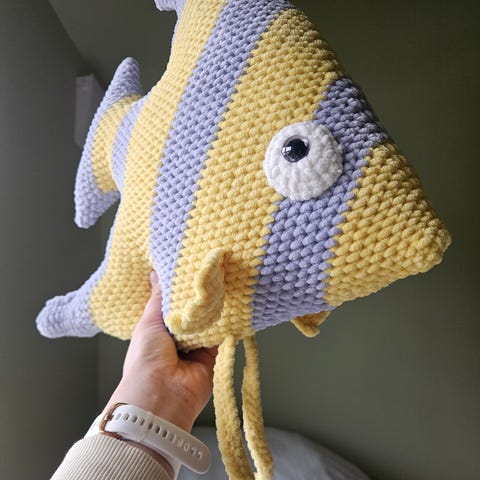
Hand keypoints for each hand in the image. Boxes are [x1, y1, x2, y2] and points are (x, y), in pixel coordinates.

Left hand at [106, 271, 216, 432]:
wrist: (162, 395)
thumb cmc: (146, 358)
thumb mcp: (149, 320)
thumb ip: (158, 297)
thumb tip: (155, 273)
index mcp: (159, 330)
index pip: (173, 305)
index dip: (181, 289)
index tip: (191, 269)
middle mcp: (178, 339)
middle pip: (193, 313)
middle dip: (199, 298)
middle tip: (211, 273)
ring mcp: (196, 348)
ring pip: (209, 322)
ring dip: (214, 309)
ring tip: (223, 283)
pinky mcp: (213, 357)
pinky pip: (222, 336)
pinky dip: (227, 324)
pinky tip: (233, 305)